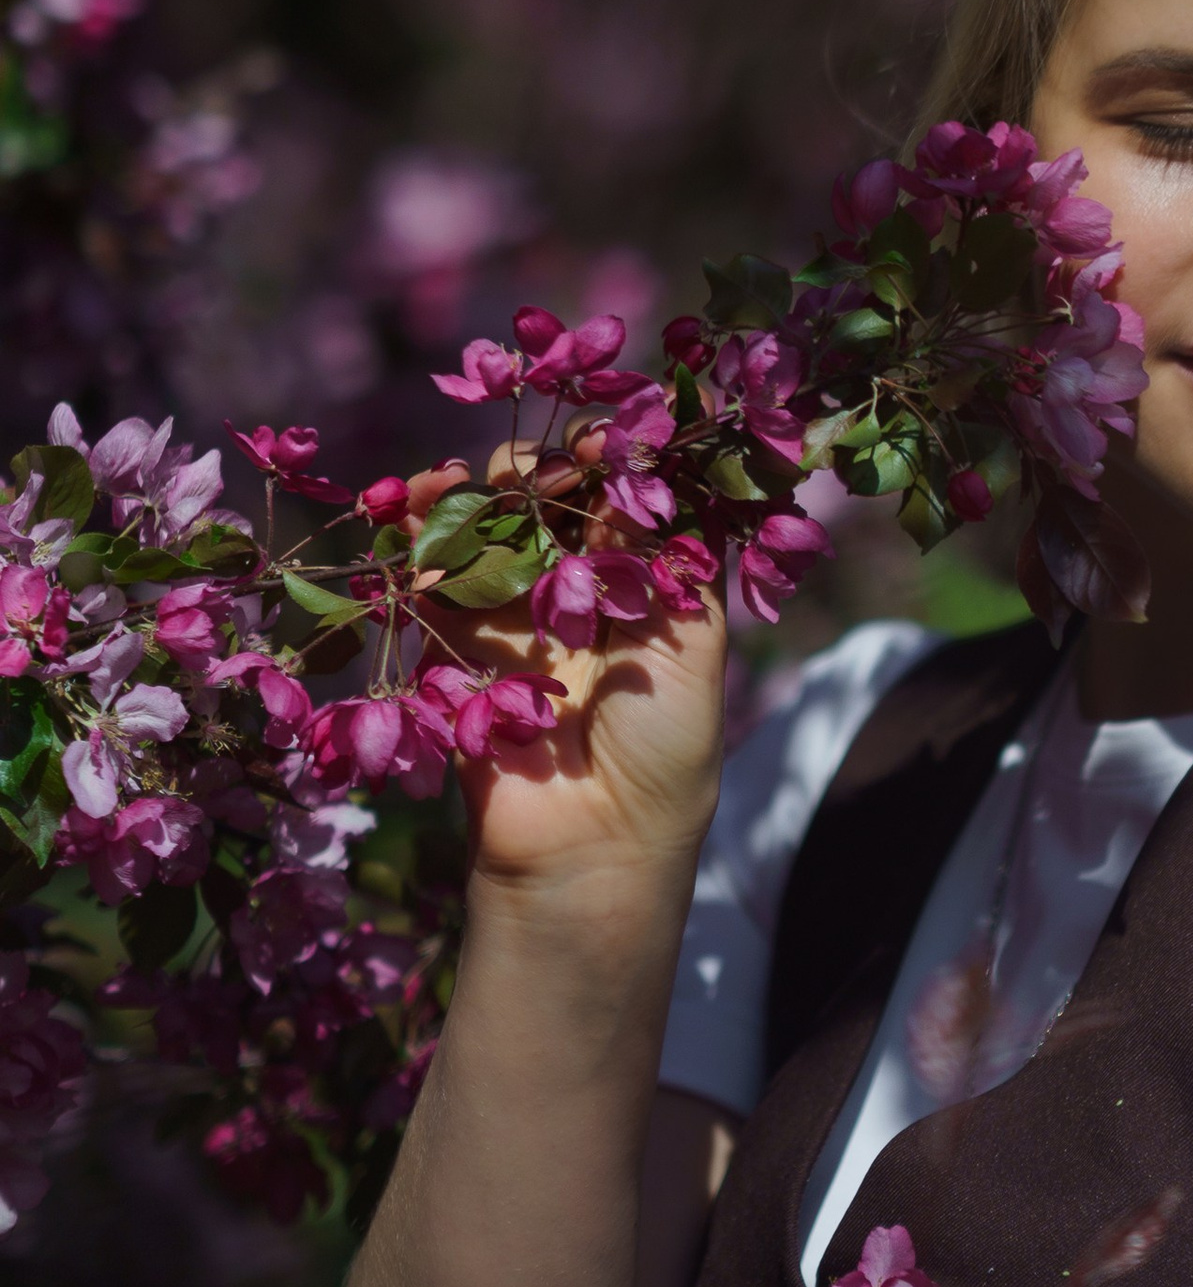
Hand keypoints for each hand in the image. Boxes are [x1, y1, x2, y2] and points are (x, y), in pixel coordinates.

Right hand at [425, 449, 731, 894]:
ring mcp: (510, 623)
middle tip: (520, 473)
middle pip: (540, 507)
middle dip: (525, 474)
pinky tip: (404, 515)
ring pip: (478, 535)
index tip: (595, 438)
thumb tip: (647, 465)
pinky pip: (427, 586)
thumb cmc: (665, 748)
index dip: (602, 460)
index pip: (614, 498)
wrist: (592, 847)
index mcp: (639, 585)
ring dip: (456, 498)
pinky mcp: (453, 655)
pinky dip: (410, 543)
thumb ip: (667, 554)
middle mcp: (573, 594)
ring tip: (443, 481)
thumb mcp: (693, 642)